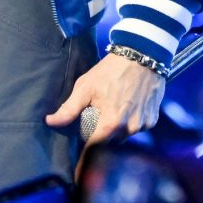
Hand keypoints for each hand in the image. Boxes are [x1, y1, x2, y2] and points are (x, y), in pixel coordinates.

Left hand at [46, 51, 164, 149]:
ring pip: (123, 136)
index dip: (85, 145)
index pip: (93, 147)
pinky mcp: (152, 120)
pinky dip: (130, 121)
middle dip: (101, 133)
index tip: (82, 142)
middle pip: (109, 142)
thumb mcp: (86, 86)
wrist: (142, 55)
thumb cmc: (110, 70)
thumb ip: (69, 109)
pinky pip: (137, 128)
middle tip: (97, 115)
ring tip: (113, 107)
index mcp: (110, 124)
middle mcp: (129, 129)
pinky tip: (127, 105)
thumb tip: (50, 122)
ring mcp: (143, 125)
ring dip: (116, 128)